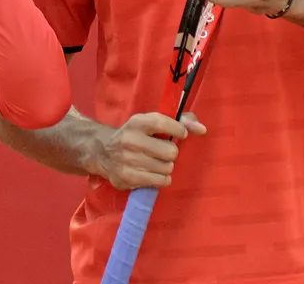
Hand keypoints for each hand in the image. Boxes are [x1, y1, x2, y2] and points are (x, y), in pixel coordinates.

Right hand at [88, 112, 206, 190]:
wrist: (101, 151)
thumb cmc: (136, 135)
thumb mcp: (152, 122)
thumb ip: (181, 121)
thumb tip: (202, 130)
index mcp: (137, 122)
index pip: (166, 124)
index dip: (179, 130)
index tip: (179, 134)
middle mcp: (130, 140)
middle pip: (171, 152)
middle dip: (170, 153)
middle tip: (162, 152)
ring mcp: (127, 160)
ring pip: (167, 169)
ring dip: (165, 167)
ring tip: (155, 163)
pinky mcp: (127, 178)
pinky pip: (160, 182)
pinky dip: (161, 179)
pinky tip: (152, 173)